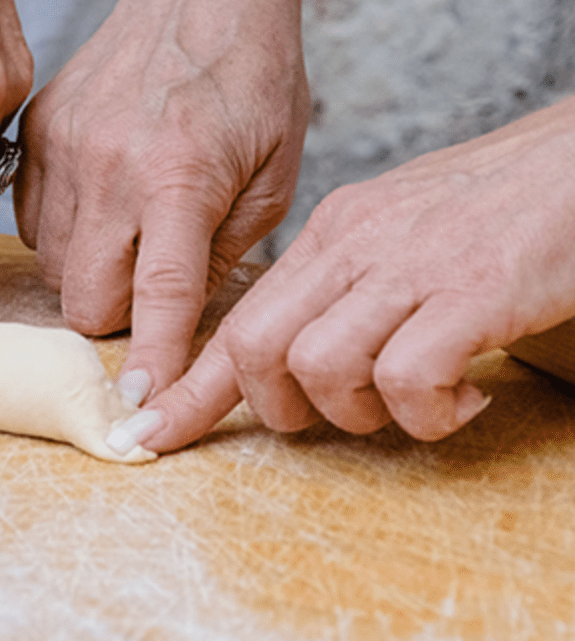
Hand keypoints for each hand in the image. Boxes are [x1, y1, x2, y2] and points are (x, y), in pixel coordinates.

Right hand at [15, 0, 309, 399]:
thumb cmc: (253, 76)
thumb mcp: (277, 170)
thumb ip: (232, 250)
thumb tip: (190, 316)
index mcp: (181, 177)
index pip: (159, 299)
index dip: (153, 366)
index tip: (142, 419)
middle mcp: (111, 166)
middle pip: (82, 300)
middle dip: (114, 321)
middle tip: (151, 294)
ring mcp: (65, 146)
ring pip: (50, 266)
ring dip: (89, 274)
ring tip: (131, 234)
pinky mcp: (37, 130)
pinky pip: (30, 219)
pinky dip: (64, 233)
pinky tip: (103, 203)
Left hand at [135, 98, 574, 451]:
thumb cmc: (492, 208)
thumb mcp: (394, 232)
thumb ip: (340, 285)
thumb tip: (294, 349)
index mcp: (331, 233)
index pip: (237, 319)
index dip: (190, 389)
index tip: (150, 432)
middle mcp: (356, 245)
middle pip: (256, 347)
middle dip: (278, 409)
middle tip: (337, 415)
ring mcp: (410, 265)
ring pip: (318, 366)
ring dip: (360, 412)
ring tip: (416, 401)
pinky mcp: (472, 291)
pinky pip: (408, 377)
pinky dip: (430, 412)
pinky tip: (466, 396)